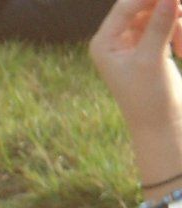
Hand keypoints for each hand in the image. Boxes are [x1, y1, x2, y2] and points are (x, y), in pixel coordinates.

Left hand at [92, 0, 181, 136]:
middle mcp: (114, 40)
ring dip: (177, 24)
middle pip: (143, 6)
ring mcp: (133, 43)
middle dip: (167, 9)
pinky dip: (179, 33)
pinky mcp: (151, 48)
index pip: (126, 6)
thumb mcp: (152, 60)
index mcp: (104, 43)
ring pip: (159, 15)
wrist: (161, 126)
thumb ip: (159, 25)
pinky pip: (168, 27)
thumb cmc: (149, 98)